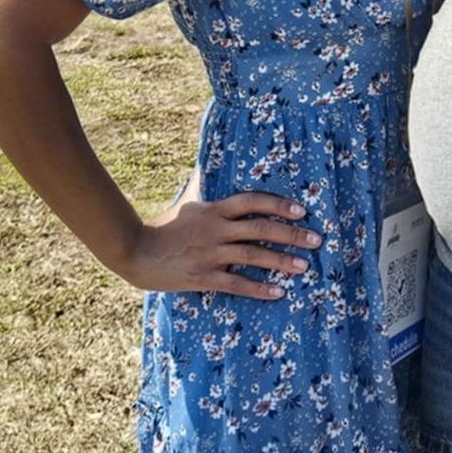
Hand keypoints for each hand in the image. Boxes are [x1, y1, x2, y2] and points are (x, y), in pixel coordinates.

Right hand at [116, 190, 321, 299]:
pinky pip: (236, 284)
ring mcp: (210, 254)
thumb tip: (215, 160)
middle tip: (316, 239)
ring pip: (252, 256)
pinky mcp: (203, 277)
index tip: (301, 210)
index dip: (278, 204)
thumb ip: (207, 185)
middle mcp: (216, 230)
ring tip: (304, 266)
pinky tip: (278, 292)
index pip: (252, 202)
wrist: (135, 252)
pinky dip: (258, 288)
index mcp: (215, 209)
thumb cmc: (165, 225)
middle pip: (260, 229)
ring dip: (281, 261)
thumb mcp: (189, 201)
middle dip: (290, 234)